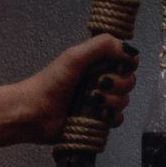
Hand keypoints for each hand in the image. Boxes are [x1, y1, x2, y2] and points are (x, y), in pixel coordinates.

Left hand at [11, 35, 140, 145]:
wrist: (34, 112)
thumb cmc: (51, 82)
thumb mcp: (75, 56)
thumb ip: (102, 46)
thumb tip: (130, 50)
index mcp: (97, 62)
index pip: (127, 60)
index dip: (128, 63)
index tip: (118, 67)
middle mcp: (101, 80)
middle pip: (129, 81)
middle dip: (118, 84)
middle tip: (99, 84)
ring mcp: (101, 101)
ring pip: (124, 100)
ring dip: (112, 101)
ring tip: (92, 101)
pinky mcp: (98, 120)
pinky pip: (117, 118)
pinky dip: (111, 117)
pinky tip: (98, 115)